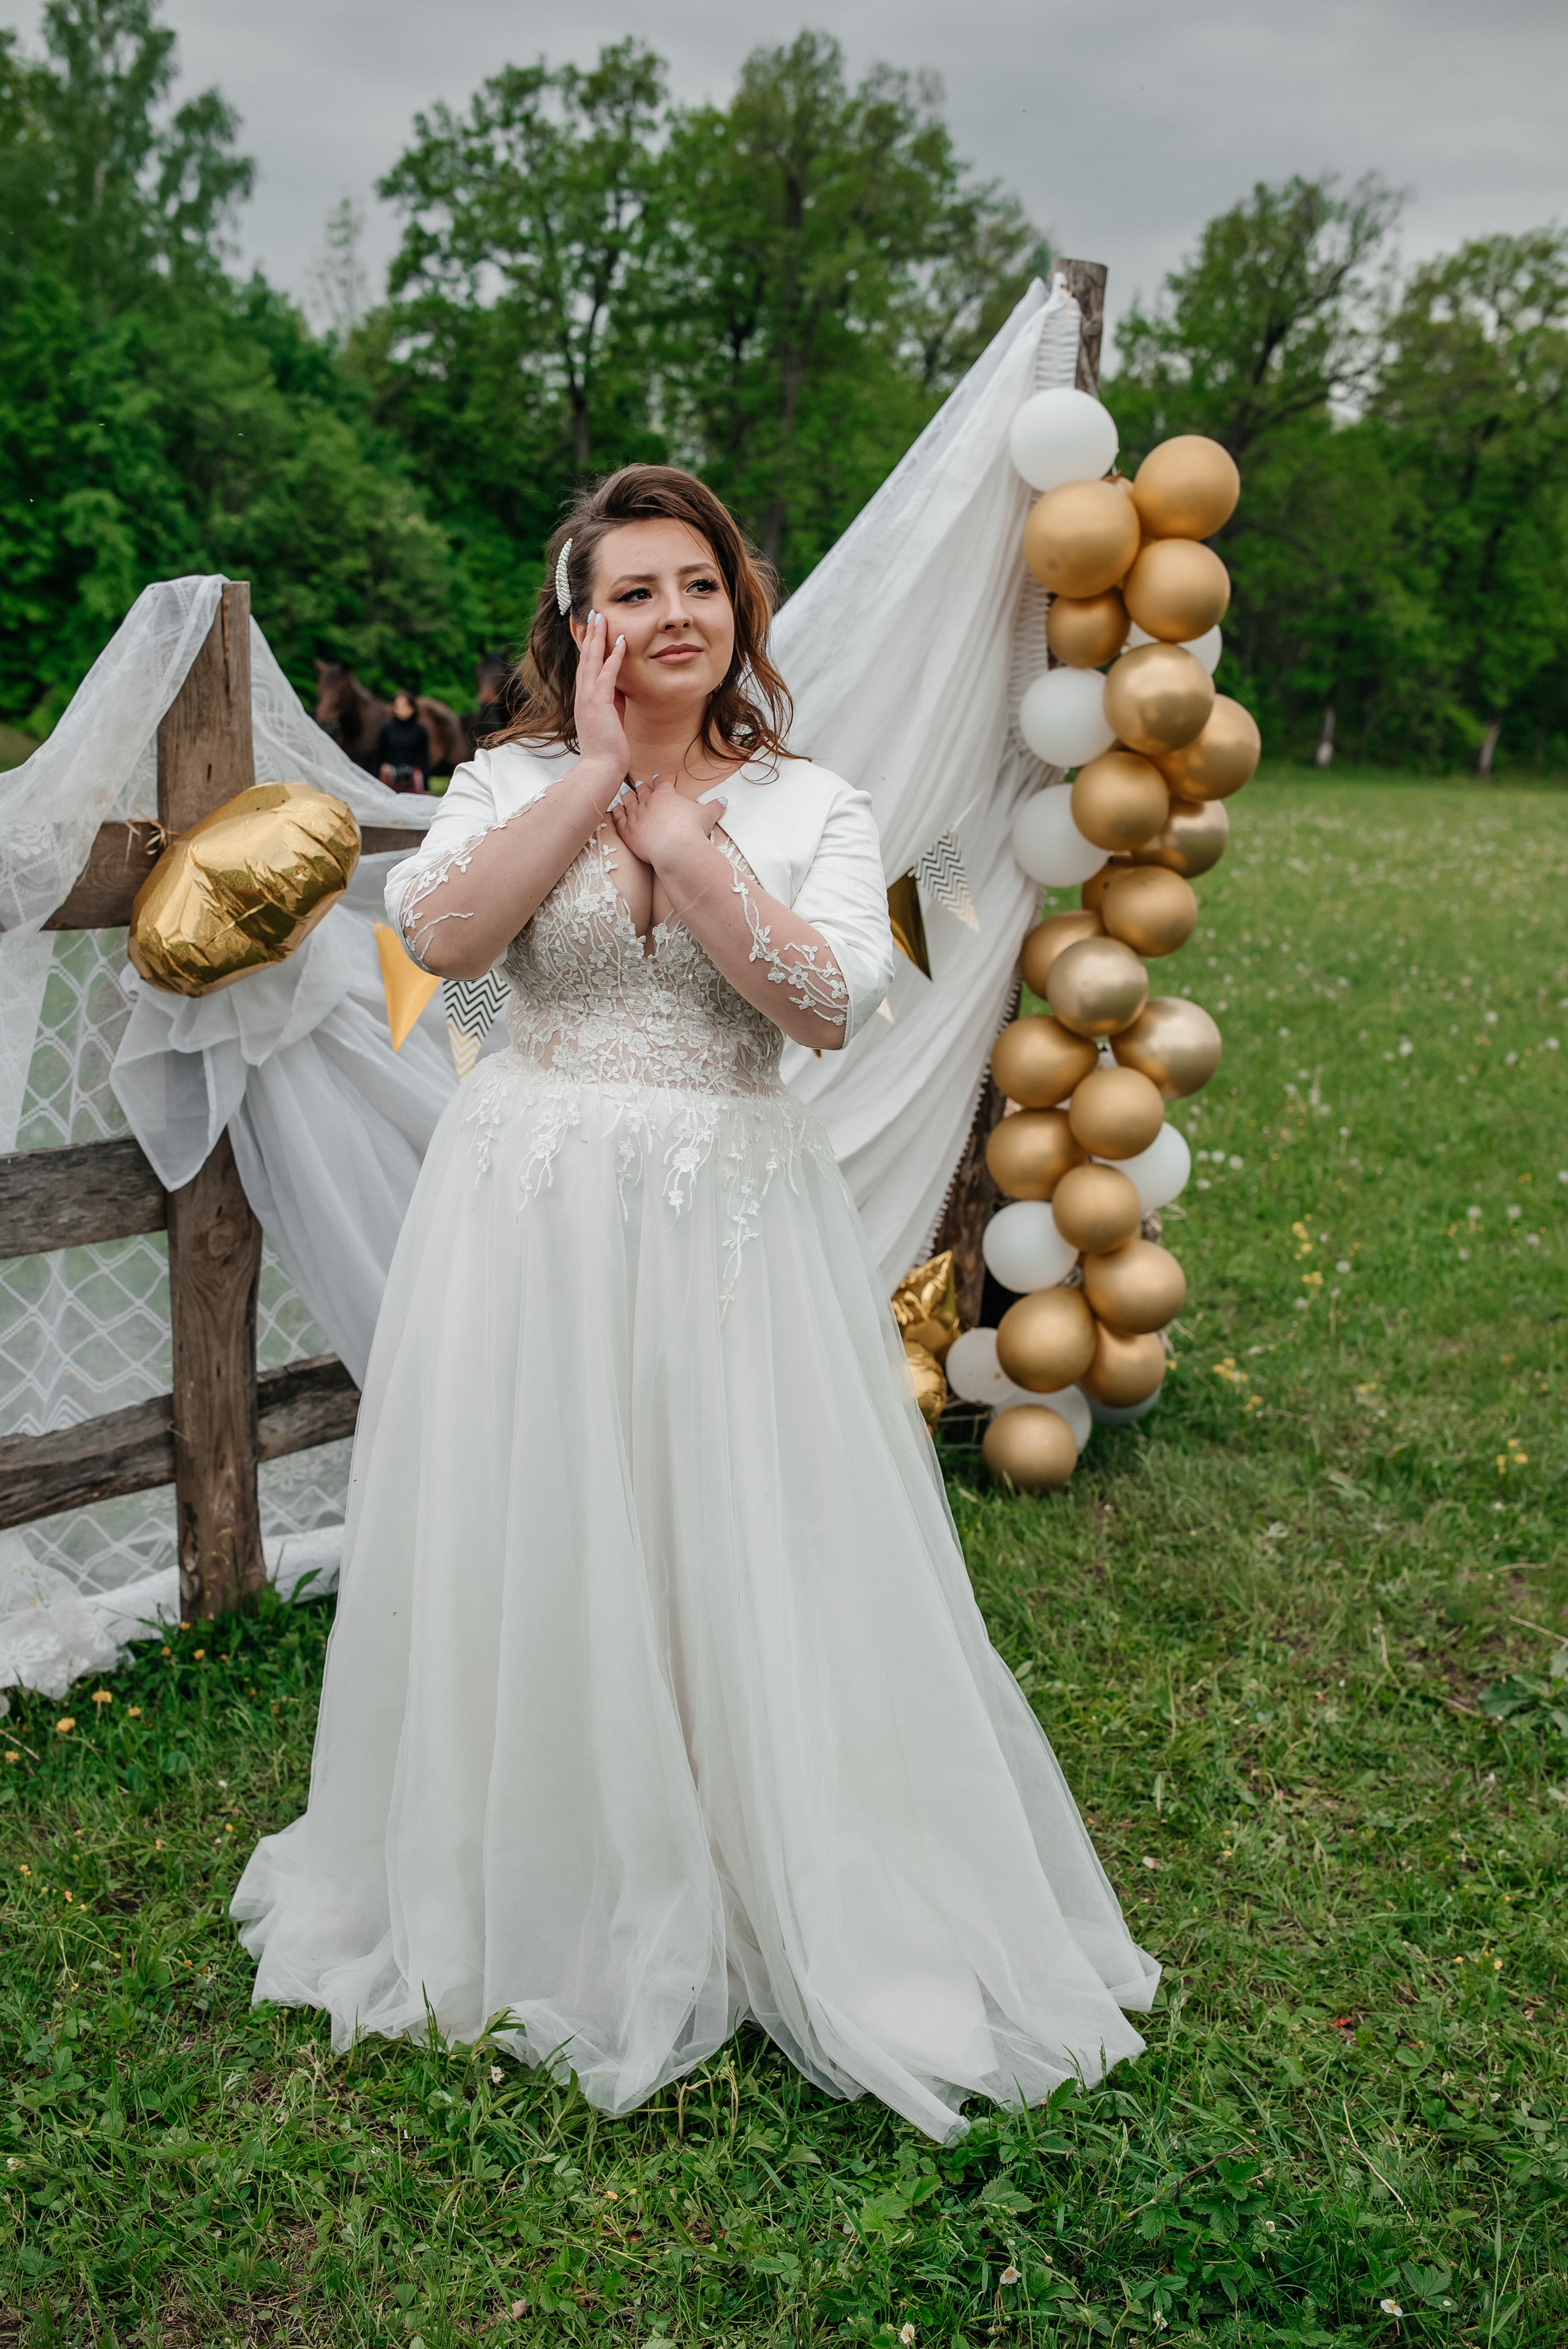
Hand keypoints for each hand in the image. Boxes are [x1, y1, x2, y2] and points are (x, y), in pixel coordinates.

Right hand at [573, 611, 629, 779]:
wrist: (601, 768)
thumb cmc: (607, 748)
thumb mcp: (611, 719)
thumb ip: (613, 701)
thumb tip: (619, 688)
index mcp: (585, 699)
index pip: (585, 666)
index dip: (587, 646)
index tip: (588, 628)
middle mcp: (583, 695)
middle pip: (585, 658)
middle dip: (589, 634)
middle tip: (592, 614)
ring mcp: (589, 699)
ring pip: (592, 661)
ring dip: (598, 638)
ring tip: (602, 618)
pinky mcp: (599, 704)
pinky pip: (608, 675)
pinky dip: (614, 657)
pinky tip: (620, 642)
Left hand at [610, 773, 723, 873]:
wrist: (676, 848)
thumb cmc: (692, 830)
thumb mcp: (707, 815)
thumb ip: (715, 806)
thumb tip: (723, 801)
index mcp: (666, 795)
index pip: (662, 784)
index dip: (660, 781)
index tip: (657, 778)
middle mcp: (649, 802)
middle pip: (643, 791)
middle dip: (642, 787)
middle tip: (639, 784)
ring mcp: (636, 815)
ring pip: (629, 801)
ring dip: (627, 796)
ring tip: (625, 792)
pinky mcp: (628, 830)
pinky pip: (619, 818)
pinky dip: (616, 812)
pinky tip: (615, 809)